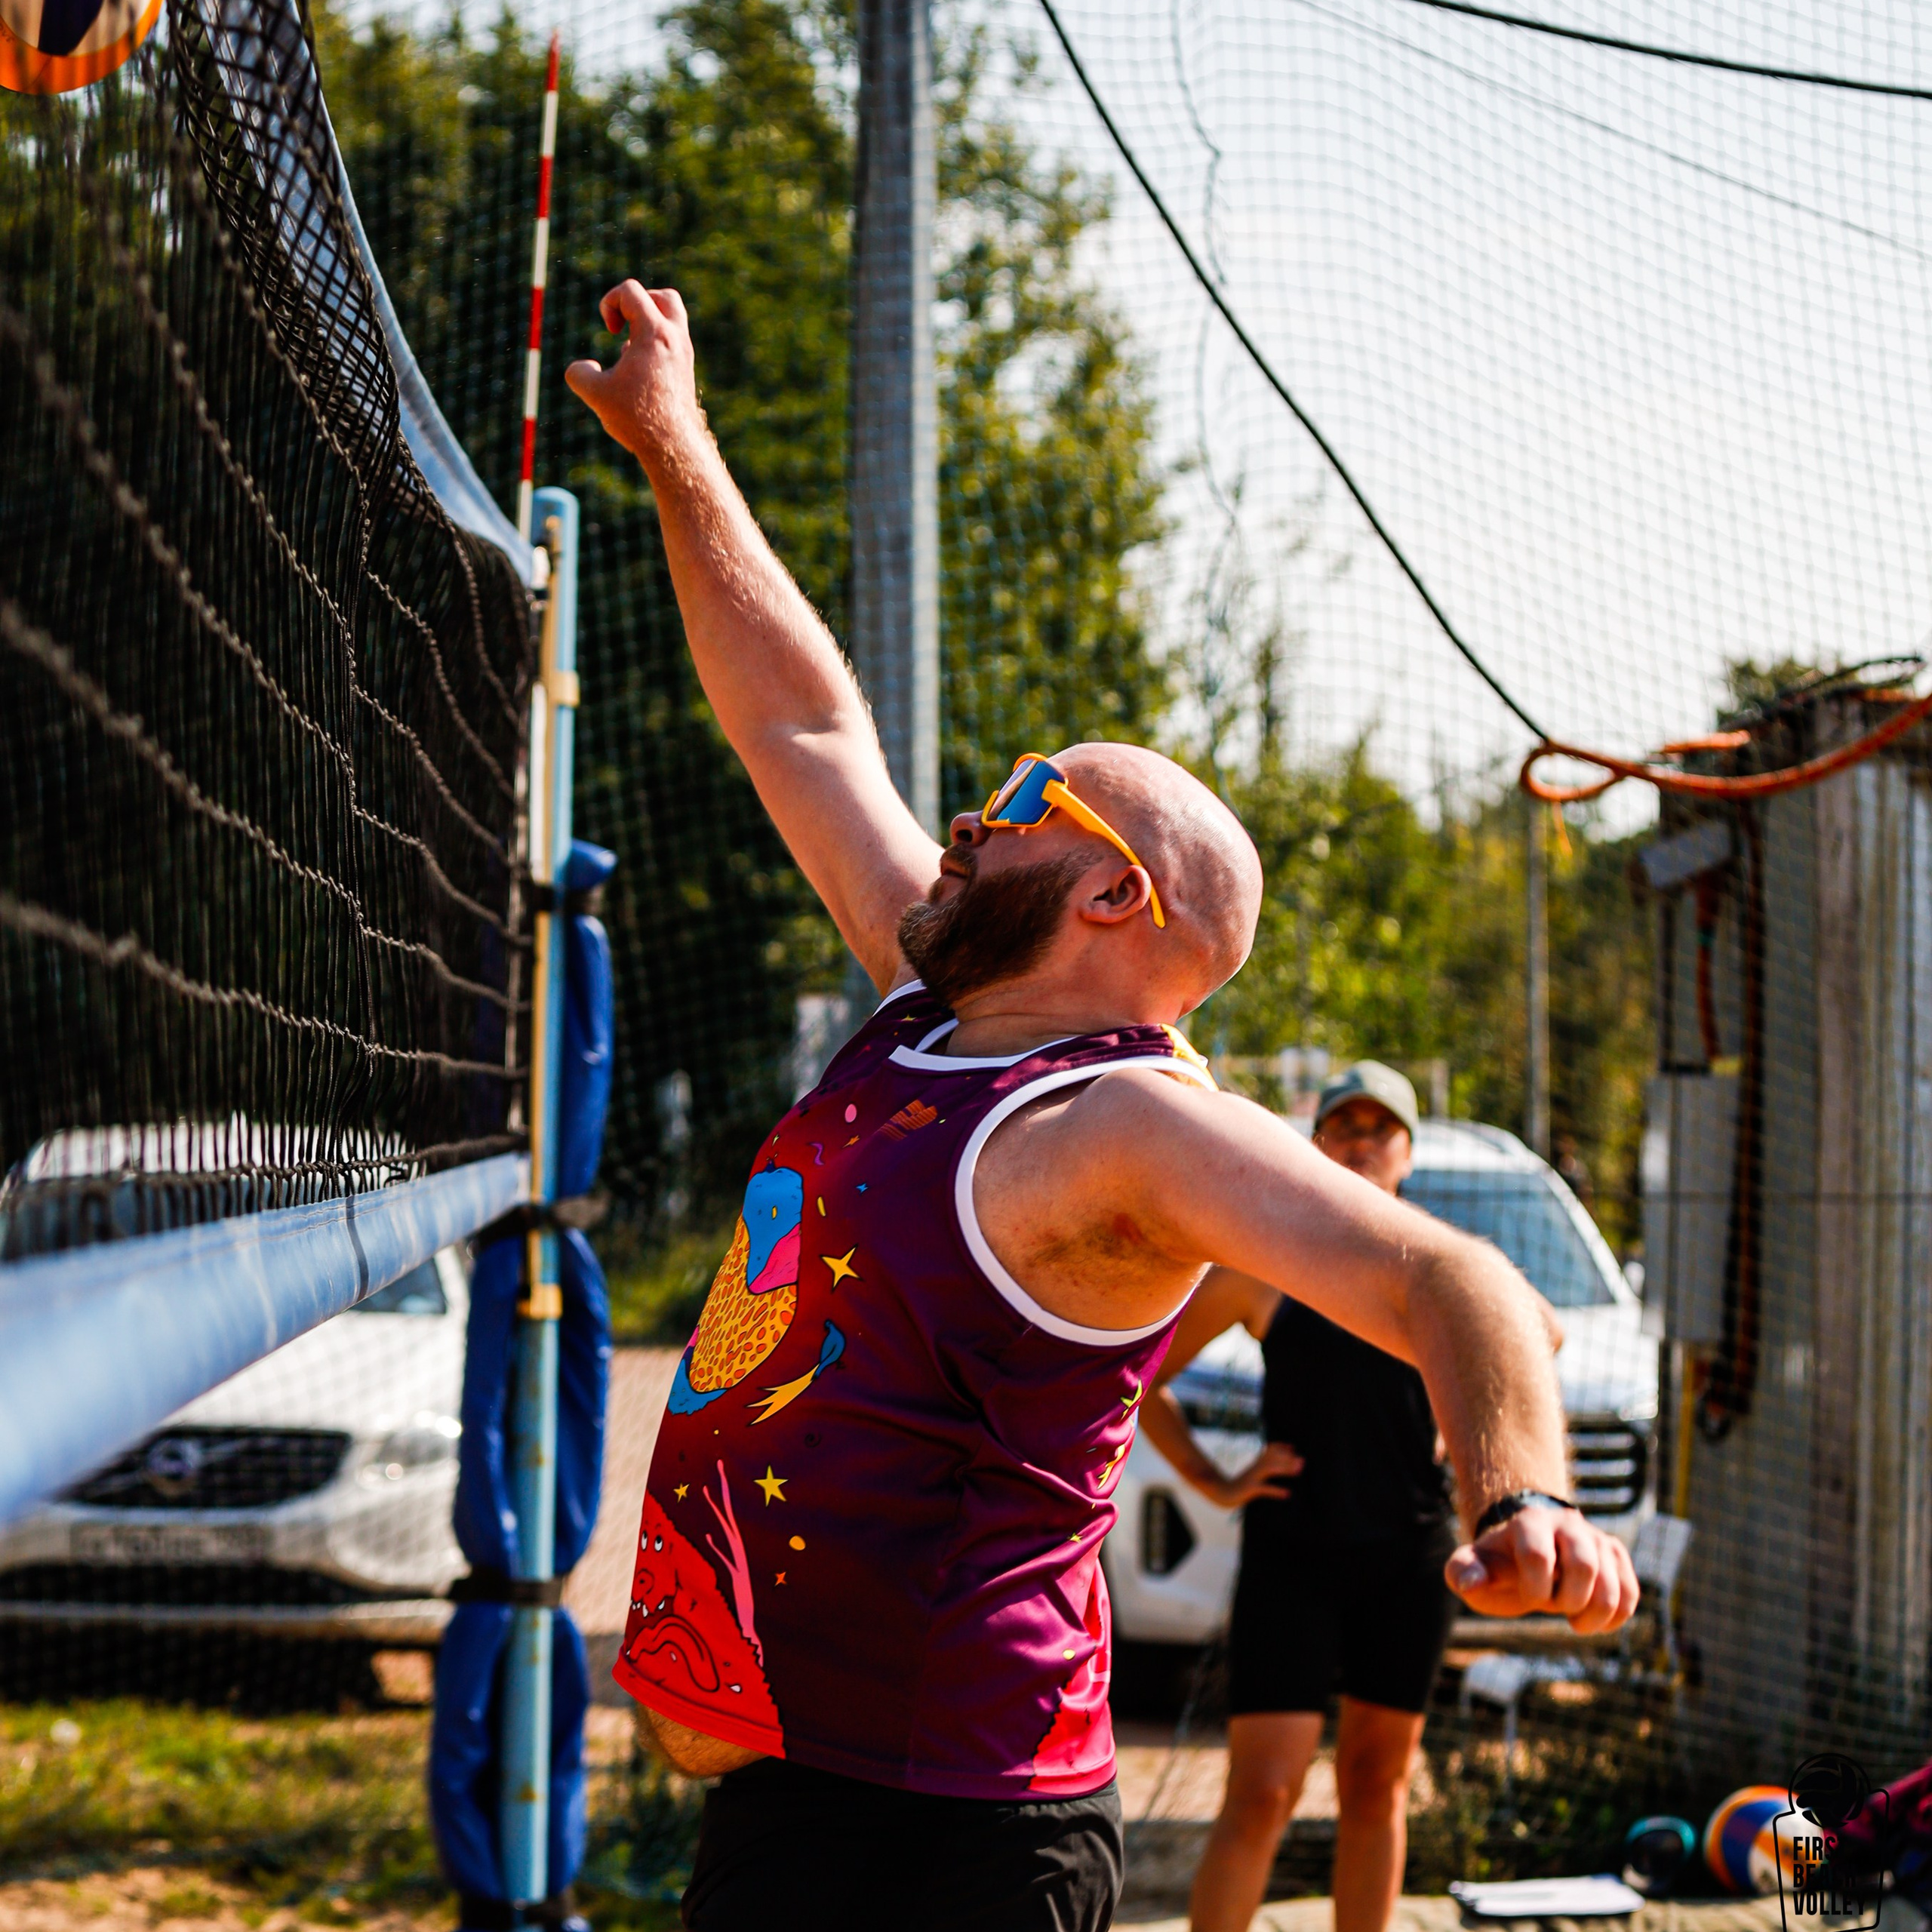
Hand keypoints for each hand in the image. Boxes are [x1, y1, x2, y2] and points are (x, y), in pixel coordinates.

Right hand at [565, 282, 704, 466]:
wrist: (673, 447)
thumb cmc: (637, 419)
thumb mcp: (594, 393)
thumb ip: (578, 372)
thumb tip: (584, 367)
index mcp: (655, 334)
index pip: (631, 291)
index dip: (609, 302)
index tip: (608, 331)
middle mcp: (676, 339)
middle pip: (663, 296)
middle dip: (637, 303)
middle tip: (624, 328)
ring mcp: (684, 356)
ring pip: (672, 319)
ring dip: (646, 324)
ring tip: (630, 351)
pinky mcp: (685, 372)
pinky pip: (671, 342)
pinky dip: (653, 346)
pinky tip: (640, 373)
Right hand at [1209, 1440, 1303, 1509]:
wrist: (1223, 1493)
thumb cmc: (1241, 1484)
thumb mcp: (1253, 1473)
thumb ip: (1264, 1465)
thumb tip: (1278, 1461)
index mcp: (1256, 1463)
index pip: (1269, 1450)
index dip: (1281, 1447)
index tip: (1293, 1448)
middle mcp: (1255, 1467)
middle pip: (1273, 1458)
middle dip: (1288, 1458)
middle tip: (1303, 1461)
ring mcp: (1252, 1477)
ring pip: (1270, 1469)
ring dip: (1285, 1468)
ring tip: (1299, 1471)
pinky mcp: (1250, 1489)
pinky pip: (1264, 1489)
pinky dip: (1276, 1490)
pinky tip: (1288, 1493)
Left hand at [1445, 1505, 1638, 1633]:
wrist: (1525, 1551)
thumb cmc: (1497, 1565)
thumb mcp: (1472, 1567)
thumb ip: (1462, 1572)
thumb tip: (1470, 1584)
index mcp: (1528, 1522)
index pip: (1538, 1555)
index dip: (1534, 1588)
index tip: (1528, 1596)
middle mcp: (1567, 1523)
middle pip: (1584, 1564)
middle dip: (1568, 1600)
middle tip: (1553, 1607)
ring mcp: (1595, 1538)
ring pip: (1613, 1583)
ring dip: (1594, 1614)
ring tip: (1574, 1620)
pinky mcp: (1615, 1556)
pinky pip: (1631, 1592)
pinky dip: (1617, 1617)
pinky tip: (1595, 1621)